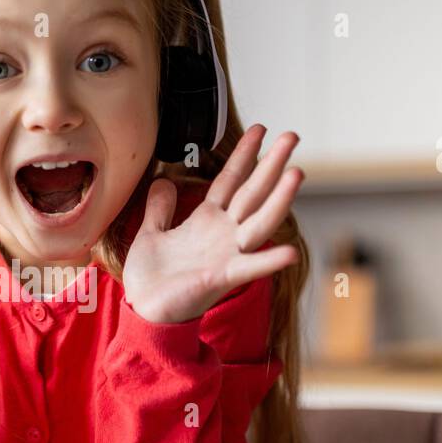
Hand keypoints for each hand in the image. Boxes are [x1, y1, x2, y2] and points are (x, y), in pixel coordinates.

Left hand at [122, 124, 303, 324]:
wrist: (144, 313)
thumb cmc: (151, 278)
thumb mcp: (150, 234)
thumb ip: (160, 209)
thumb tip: (163, 180)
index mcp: (206, 221)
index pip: (231, 180)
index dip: (245, 154)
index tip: (261, 129)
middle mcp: (223, 234)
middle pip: (253, 192)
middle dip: (272, 164)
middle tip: (294, 136)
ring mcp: (227, 255)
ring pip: (259, 222)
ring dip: (279, 200)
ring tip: (297, 173)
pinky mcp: (221, 278)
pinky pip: (249, 268)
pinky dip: (268, 261)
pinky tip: (289, 252)